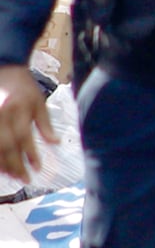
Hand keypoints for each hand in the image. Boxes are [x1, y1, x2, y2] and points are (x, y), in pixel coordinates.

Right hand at [0, 65, 57, 184]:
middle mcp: (2, 113)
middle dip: (16, 165)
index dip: (30, 154)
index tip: (38, 169)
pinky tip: (1, 167)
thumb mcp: (39, 102)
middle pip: (7, 145)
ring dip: (3, 164)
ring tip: (13, 176)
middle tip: (26, 179)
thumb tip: (56, 144)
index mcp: (18, 108)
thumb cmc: (25, 87)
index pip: (23, 136)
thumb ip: (46, 125)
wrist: (4, 68)